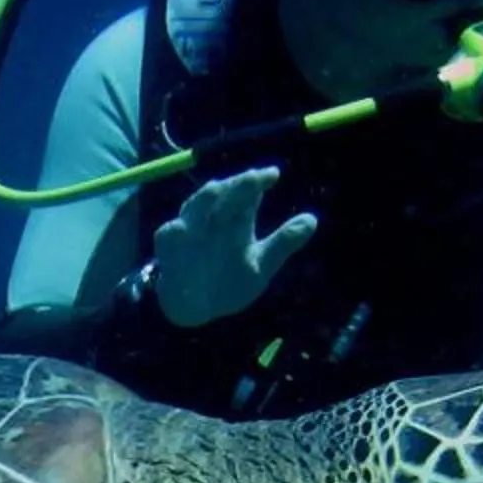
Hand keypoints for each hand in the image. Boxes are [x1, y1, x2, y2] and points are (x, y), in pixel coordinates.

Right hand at [151, 167, 318, 326]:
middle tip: (253, 178)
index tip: (273, 174)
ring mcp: (190, 228)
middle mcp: (215, 217)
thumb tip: (313, 220)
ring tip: (219, 190)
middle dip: (237, 184)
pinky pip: (170, 233)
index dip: (258, 180)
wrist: (198, 307)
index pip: (249, 192)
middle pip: (224, 193)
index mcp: (238, 218)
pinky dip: (176, 230)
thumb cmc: (230, 280)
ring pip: (196, 206)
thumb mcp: (262, 264)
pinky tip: (181, 228)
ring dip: (206, 198)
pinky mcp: (168, 243)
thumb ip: (284, 242)